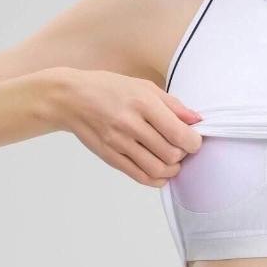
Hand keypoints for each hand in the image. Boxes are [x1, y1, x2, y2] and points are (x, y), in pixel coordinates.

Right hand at [52, 68, 202, 186]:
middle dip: (184, 155)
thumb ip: (174, 105)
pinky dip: (157, 179)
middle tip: (182, 149)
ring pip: (157, 169)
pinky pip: (140, 176)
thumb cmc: (110, 88)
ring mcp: (118, 142)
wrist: (69, 98)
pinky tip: (161, 172)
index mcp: (143, 103)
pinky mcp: (110, 156)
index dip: (194, 142)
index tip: (193, 140)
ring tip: (173, 161)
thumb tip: (197, 121)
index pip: (179, 134)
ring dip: (172, 169)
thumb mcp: (144, 87)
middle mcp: (130, 124)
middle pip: (170, 154)